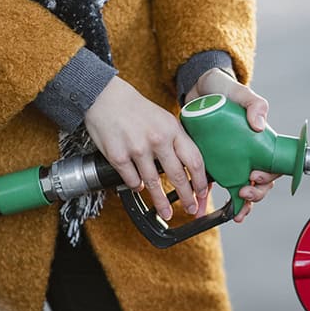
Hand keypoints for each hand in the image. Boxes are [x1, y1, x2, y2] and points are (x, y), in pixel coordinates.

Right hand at [84, 76, 206, 220]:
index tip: (204, 193)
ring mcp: (137, 149)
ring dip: (161, 202)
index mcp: (172, 129)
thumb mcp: (164, 119)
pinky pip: (132, 181)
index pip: (194, 160)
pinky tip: (140, 187)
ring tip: (167, 213)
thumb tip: (189, 165)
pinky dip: (137, 186)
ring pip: (153, 184)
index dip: (201, 181)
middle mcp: (157, 140)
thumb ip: (176, 139)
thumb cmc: (136, 109)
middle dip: (187, 197)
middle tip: (191, 209)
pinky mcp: (118, 156)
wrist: (105, 98)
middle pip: (178, 176)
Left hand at [187, 68, 277, 222]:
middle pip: (259, 183)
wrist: (199, 89)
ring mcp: (230, 160)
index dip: (268, 177)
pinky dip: (211, 200)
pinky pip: (214, 185)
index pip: (272, 166)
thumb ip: (255, 104)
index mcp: (259, 142)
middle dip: (255, 194)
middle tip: (244, 190)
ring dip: (242, 203)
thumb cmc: (224, 89)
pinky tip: (206, 208)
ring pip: (241, 188)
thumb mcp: (240, 93)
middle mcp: (247, 154)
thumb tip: (260, 125)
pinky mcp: (211, 162)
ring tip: (235, 209)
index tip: (256, 176)